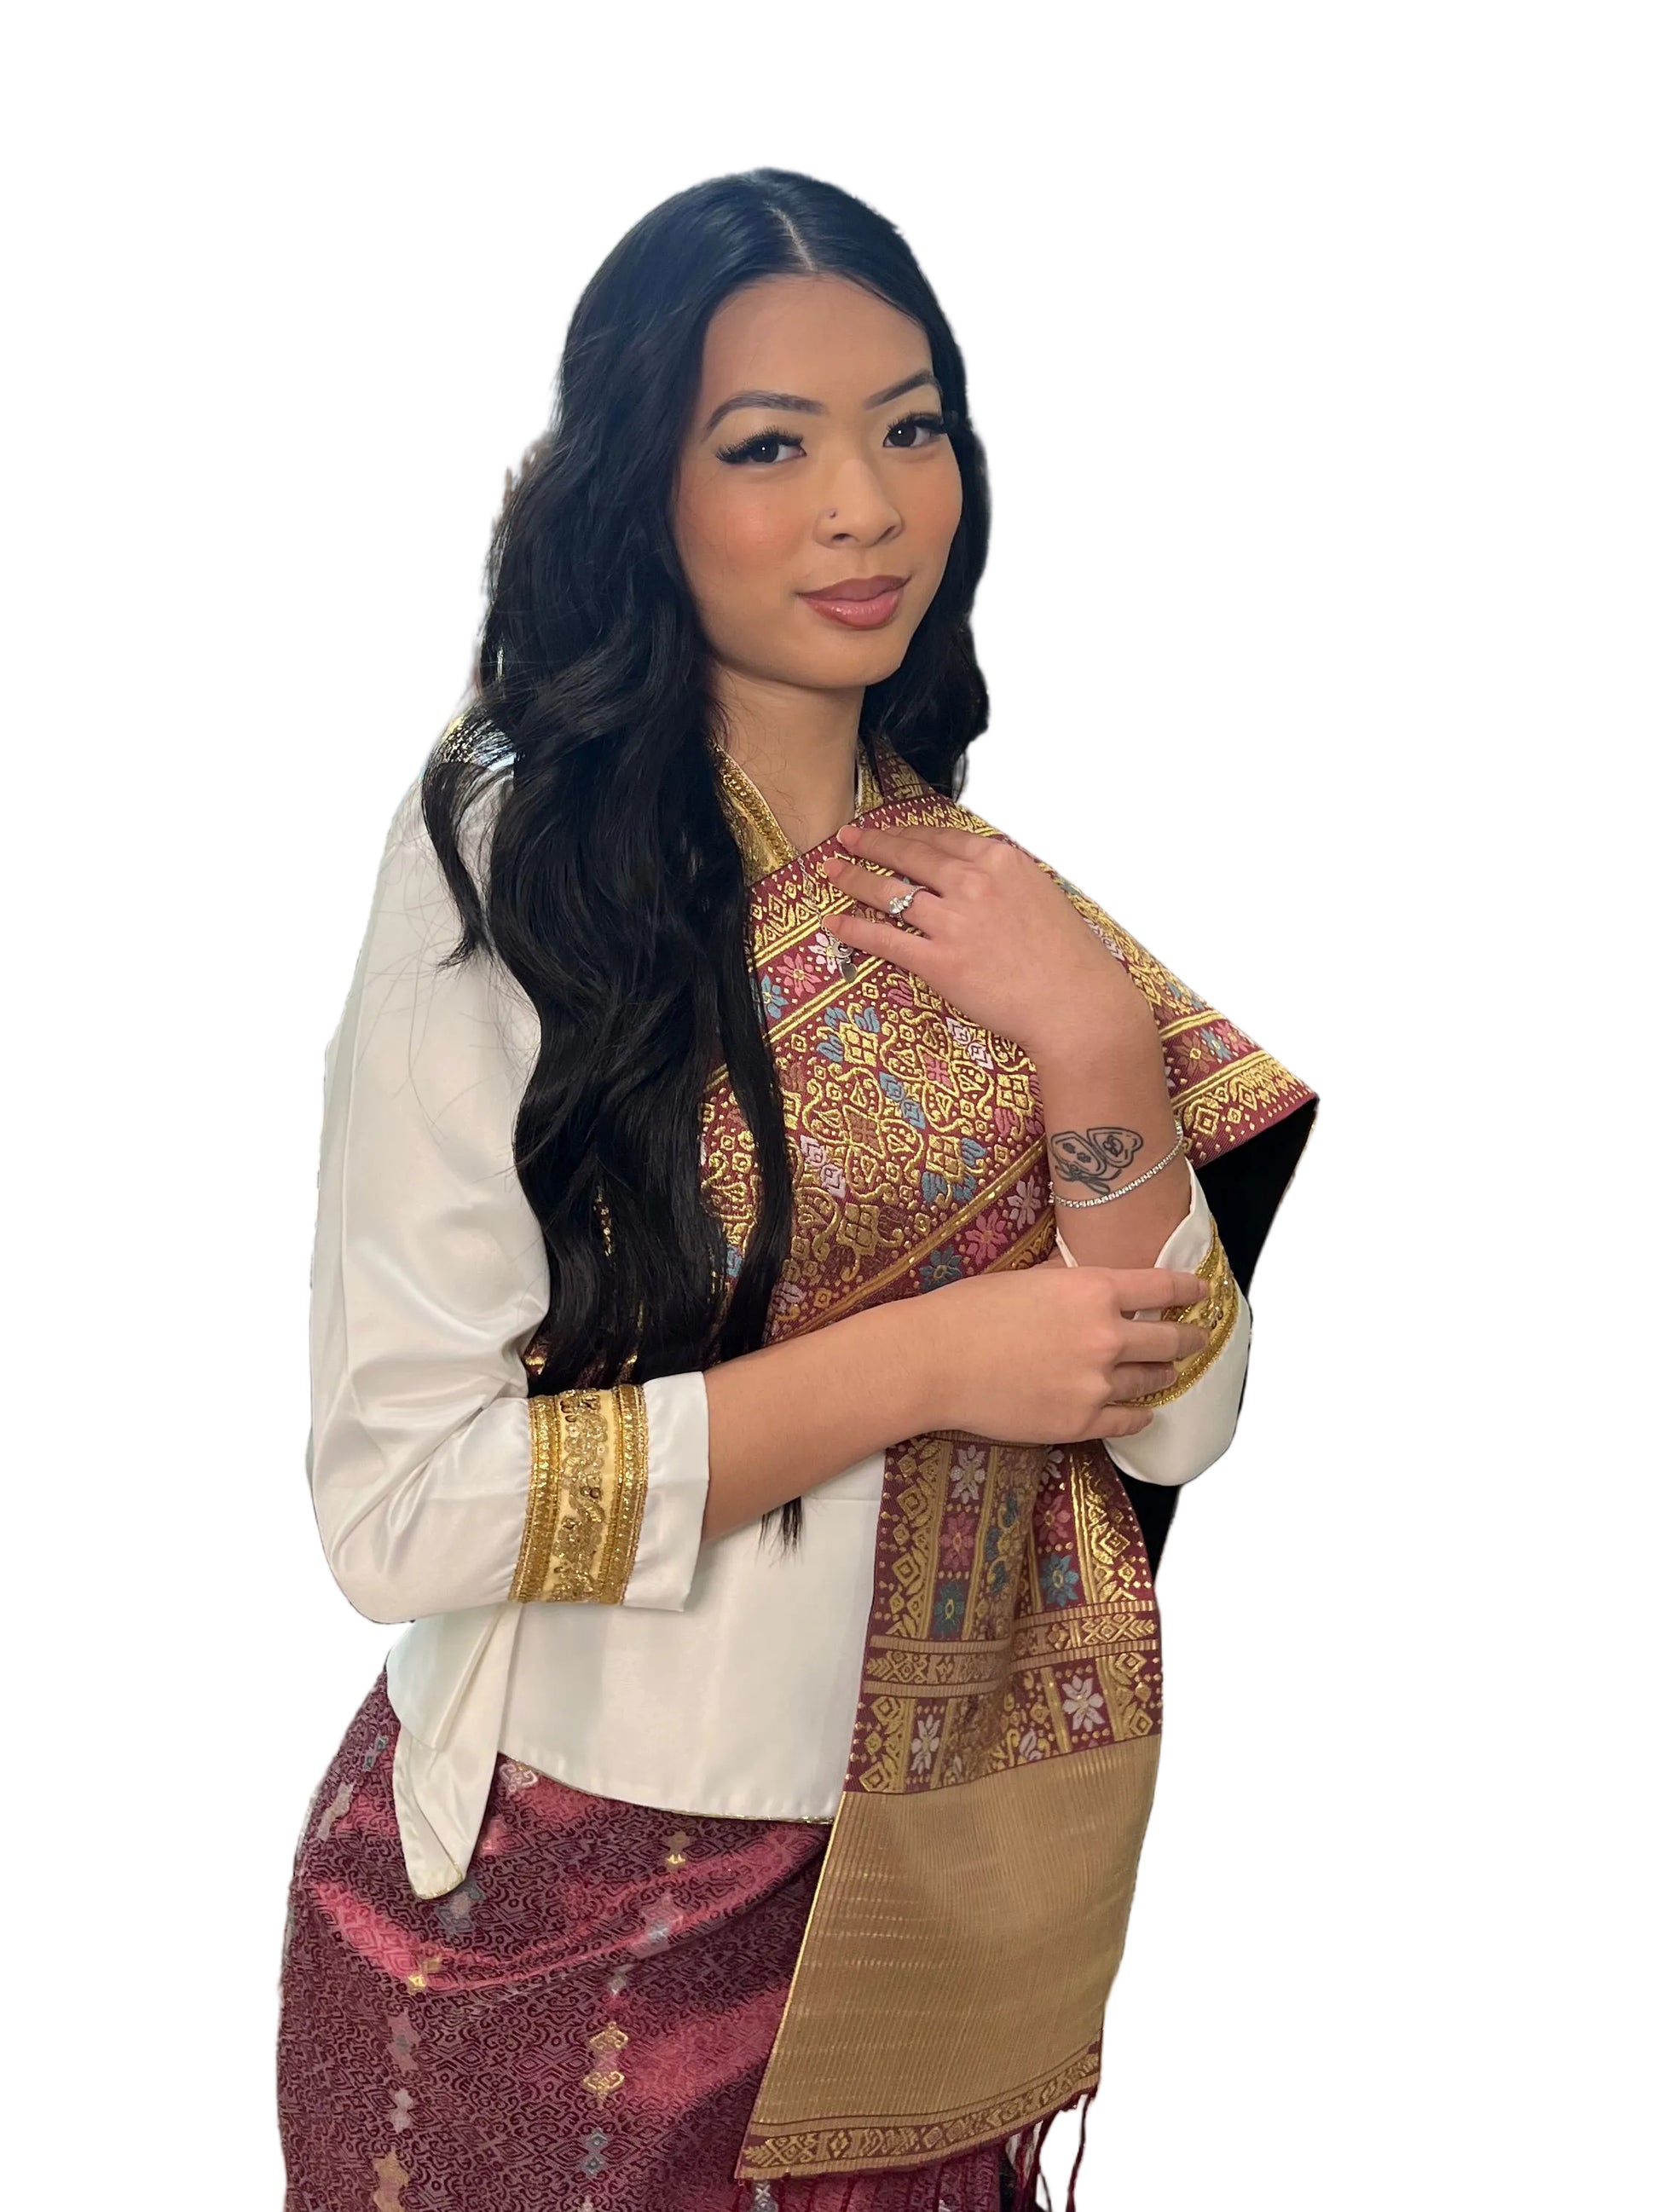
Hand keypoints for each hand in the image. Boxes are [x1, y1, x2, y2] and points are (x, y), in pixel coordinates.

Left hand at [820, 820, 1150, 1060]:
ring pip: (889, 893)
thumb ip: (1003, 880)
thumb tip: (974, 874)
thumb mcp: (1041, 896)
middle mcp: (973, 883)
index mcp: (1001, 861)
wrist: (1077, 1005)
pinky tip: (835, 923)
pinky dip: (854, 929)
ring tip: (832, 871)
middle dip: (870, 844)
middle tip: (847, 838)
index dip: (905, 832)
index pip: (940, 837)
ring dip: (853, 879)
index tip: (886, 828)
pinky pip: (884, 939)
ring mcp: (954, 922)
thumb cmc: (1068, 959)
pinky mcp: (939, 962)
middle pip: (908, 856)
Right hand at [910, 1261, 1211, 1443]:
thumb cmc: (970, 1311)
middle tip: (1196, 1339)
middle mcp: (1106, 1335)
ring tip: (1166, 1373)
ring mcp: (1097, 1383)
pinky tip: (1142, 1412)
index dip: (1190, 1289)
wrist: (935, 1360)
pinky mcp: (1080, 1422)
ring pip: (1152, 1381)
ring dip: (1162, 1375)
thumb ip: (1072, 1282)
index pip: (1163, 1286)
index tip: (1203, 1293)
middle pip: (1170, 1339)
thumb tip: (1094, 1282)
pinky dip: (1140, 1416)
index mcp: (1094, 1289)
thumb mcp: (1029, 1278)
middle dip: (1188, 1338)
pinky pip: (1129, 1420)